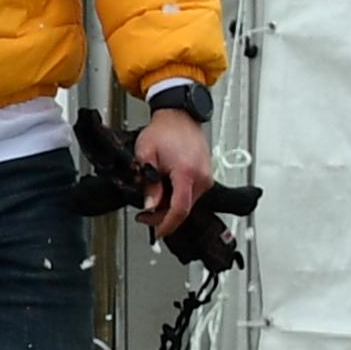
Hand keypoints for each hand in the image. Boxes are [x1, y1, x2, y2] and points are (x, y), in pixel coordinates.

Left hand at [132, 109, 216, 240]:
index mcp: (187, 172)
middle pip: (184, 210)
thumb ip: (149, 184)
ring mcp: (206, 177)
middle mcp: (201, 177)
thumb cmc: (164, 131)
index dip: (167, 224)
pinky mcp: (206, 176)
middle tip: (145, 214)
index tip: (157, 232)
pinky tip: (165, 190)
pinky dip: (177, 197)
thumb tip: (150, 205)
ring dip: (170, 206)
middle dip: (163, 216)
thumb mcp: (146, 156)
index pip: (180, 209)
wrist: (179, 117)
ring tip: (153, 197)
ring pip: (188, 204)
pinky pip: (192, 195)